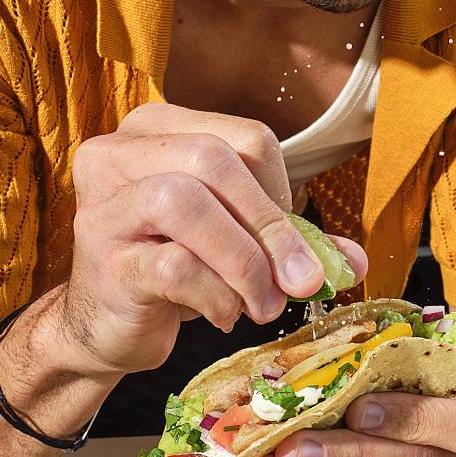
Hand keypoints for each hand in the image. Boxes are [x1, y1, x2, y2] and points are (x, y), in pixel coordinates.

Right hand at [55, 103, 367, 377]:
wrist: (105, 328)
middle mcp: (118, 153)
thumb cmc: (172, 270)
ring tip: (262, 305)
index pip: (245, 137)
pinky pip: (172, 266)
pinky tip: (223, 317)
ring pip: (183, 202)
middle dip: (271, 227)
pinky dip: (215, 297)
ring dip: (243, 262)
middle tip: (299, 283)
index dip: (282, 193)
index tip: (293, 247)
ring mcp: (103, 205)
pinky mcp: (102, 261)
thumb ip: (291, 241)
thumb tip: (353, 262)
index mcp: (157, 128)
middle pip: (214, 159)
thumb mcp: (234, 242)